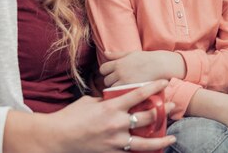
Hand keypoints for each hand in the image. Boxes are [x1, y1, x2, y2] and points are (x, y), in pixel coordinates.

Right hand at [7, 80, 175, 152]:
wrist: (55, 138)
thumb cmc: (70, 117)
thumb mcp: (90, 102)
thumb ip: (107, 100)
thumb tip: (117, 96)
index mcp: (111, 107)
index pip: (139, 93)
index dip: (155, 87)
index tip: (166, 82)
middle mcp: (116, 124)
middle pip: (148, 117)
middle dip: (162, 111)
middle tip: (172, 107)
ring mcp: (115, 141)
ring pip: (145, 143)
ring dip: (160, 140)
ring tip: (172, 137)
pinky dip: (142, 152)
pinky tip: (152, 151)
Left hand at [100, 51, 185, 87]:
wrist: (161, 65)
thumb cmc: (147, 59)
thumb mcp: (131, 54)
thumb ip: (117, 54)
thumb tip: (105, 53)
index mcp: (118, 63)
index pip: (103, 69)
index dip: (107, 72)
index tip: (114, 73)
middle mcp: (119, 72)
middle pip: (106, 80)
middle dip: (112, 81)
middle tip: (120, 81)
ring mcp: (124, 82)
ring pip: (112, 88)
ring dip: (116, 88)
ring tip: (125, 86)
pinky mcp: (130, 89)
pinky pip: (119, 94)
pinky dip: (122, 93)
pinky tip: (127, 91)